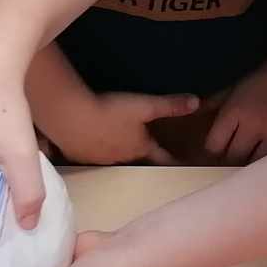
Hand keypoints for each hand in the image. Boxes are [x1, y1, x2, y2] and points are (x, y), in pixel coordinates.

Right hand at [42, 88, 200, 166]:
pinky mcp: (77, 155)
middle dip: (139, 152)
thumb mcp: (144, 105)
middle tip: (142, 146)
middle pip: (135, 157)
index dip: (171, 159)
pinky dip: (91, 147)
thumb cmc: (111, 111)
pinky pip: (89, 153)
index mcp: (139, 148)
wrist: (70, 116)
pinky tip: (86, 138)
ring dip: (114, 149)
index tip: (181, 164)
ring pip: (111, 156)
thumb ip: (170, 105)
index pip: (161, 157)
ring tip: (112, 140)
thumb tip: (197, 102)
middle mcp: (121, 158)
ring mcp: (98, 159)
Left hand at [205, 57, 266, 163]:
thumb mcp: (235, 87)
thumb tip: (195, 117)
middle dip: (232, 158)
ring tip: (252, 161)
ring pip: (256, 163)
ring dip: (252, 164)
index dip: (214, 151)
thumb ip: (214, 104)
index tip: (219, 151)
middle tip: (235, 158)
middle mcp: (253, 125)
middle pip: (233, 157)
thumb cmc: (265, 78)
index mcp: (235, 111)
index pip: (214, 145)